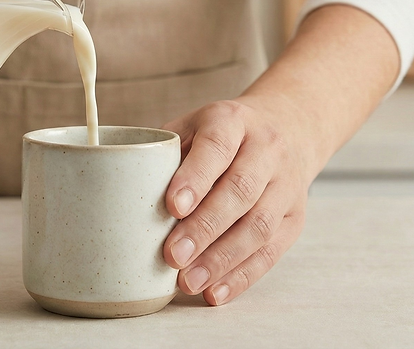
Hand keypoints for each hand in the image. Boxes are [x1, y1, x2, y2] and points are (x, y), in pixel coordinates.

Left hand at [161, 96, 315, 305]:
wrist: (289, 127)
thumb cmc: (221, 135)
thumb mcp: (191, 127)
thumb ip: (163, 155)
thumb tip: (119, 194)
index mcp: (232, 120)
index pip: (216, 146)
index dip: (195, 178)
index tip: (172, 206)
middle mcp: (266, 150)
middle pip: (240, 190)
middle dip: (205, 227)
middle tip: (173, 256)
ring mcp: (285, 185)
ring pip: (259, 225)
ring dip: (222, 259)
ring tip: (188, 282)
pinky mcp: (295, 218)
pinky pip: (271, 251)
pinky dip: (241, 276)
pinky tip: (215, 293)